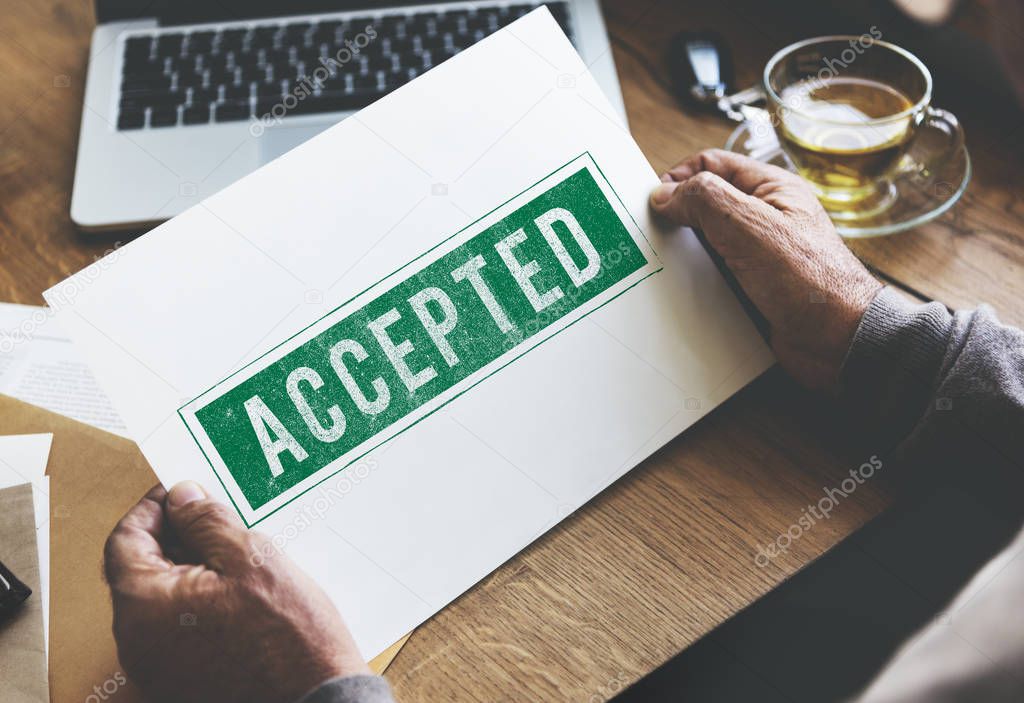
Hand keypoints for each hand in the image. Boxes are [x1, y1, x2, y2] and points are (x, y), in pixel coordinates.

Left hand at [104, 482, 368, 702]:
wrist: (317, 697)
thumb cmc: (288, 636)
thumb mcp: (250, 557)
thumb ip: (206, 521)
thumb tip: (182, 497)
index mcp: (143, 606)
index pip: (125, 539)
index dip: (154, 507)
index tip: (183, 492)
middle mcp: (138, 641)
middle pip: (140, 569)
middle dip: (175, 537)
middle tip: (216, 518)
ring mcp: (158, 665)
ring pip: (161, 598)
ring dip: (190, 568)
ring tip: (235, 554)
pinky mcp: (180, 679)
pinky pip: (177, 626)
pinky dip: (198, 600)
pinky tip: (237, 591)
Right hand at [650, 149, 880, 390]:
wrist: (837, 340)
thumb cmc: (811, 281)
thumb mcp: (750, 226)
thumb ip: (705, 200)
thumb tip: (666, 194)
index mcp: (771, 189)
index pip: (711, 165)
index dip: (679, 178)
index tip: (655, 203)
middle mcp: (764, 217)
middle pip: (705, 204)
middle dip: (677, 217)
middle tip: (655, 235)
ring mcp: (758, 253)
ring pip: (706, 242)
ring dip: (685, 253)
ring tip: (666, 264)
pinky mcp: (752, 286)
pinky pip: (713, 276)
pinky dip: (695, 282)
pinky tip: (684, 291)